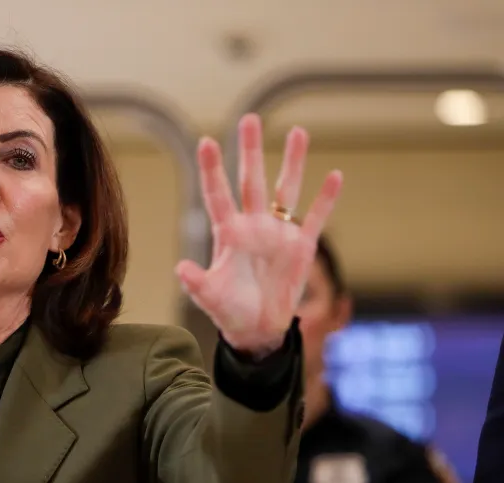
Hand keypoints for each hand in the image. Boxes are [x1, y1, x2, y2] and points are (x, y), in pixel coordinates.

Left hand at [176, 114, 343, 356]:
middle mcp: (253, 226)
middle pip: (252, 180)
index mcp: (228, 234)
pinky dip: (326, 199)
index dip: (212, 169)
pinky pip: (316, 218)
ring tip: (298, 131)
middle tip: (250, 119)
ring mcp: (278, 233)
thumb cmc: (229, 312)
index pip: (218, 195)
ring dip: (293, 162)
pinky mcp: (301, 246)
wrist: (258, 330)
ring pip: (286, 189)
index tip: (205, 141)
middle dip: (250, 151)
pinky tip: (335, 176)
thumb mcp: (211, 298)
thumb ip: (196, 283)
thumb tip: (181, 269)